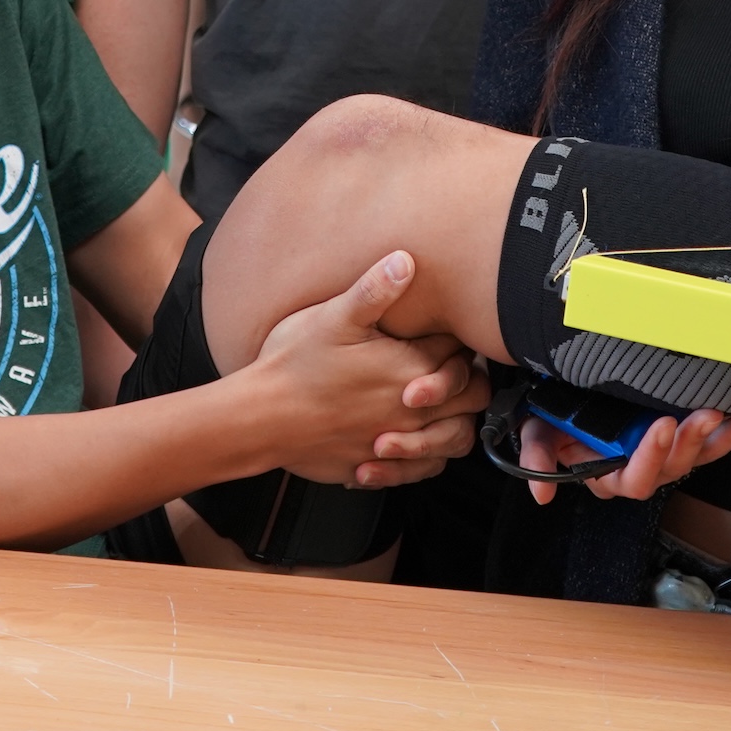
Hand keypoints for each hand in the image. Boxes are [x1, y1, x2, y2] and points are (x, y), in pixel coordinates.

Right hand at [247, 251, 482, 486]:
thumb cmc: (292, 367)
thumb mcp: (333, 318)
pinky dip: (429, 456)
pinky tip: (415, 438)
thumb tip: (406, 261)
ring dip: (458, 419)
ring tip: (444, 403)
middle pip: (471, 394)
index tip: (445, 331)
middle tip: (451, 363)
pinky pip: (425, 469)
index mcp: (409, 369)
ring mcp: (397, 442)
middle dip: (468, 378)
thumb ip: (374, 290)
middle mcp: (411, 410)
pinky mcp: (378, 465)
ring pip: (457, 437)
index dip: (458, 339)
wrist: (259, 419)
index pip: (460, 352)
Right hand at [518, 408, 730, 505]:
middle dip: (691, 442)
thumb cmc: (554, 417)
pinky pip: (712, 444)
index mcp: (608, 473)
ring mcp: (665, 455)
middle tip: (705, 414)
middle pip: (672, 467)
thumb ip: (538, 457)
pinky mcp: (683, 439)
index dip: (650, 456)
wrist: (567, 397)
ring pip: (696, 456)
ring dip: (717, 438)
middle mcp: (641, 469)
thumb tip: (541, 496)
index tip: (662, 426)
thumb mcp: (538, 432)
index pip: (633, 477)